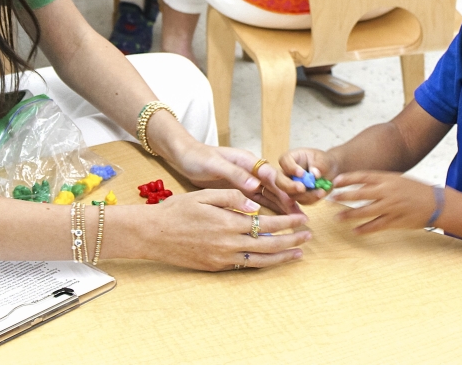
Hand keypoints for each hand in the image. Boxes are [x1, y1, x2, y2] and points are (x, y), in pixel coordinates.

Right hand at [145, 188, 310, 270]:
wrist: (153, 234)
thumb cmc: (176, 210)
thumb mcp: (204, 195)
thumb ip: (232, 197)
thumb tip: (256, 205)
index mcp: (228, 223)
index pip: (267, 225)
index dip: (287, 223)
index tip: (302, 220)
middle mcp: (228, 244)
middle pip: (269, 245)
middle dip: (292, 240)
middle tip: (308, 236)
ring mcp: (222, 258)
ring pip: (260, 260)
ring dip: (282, 257)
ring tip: (298, 254)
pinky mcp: (216, 267)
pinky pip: (245, 266)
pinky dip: (262, 263)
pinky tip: (271, 259)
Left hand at [168, 140, 301, 213]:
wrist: (184, 156)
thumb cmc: (198, 157)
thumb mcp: (215, 164)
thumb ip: (235, 174)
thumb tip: (255, 185)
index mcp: (248, 161)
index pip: (271, 174)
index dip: (285, 184)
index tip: (298, 194)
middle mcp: (250, 171)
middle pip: (274, 186)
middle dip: (289, 200)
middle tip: (302, 216)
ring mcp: (246, 181)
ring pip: (269, 195)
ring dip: (282, 207)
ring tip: (295, 222)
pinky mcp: (239, 191)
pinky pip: (258, 202)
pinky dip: (268, 211)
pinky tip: (276, 222)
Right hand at [275, 148, 338, 203]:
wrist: (330, 171)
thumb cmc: (323, 161)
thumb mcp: (324, 159)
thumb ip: (319, 165)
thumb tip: (314, 174)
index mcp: (292, 158)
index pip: (284, 161)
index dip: (290, 168)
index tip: (302, 173)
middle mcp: (288, 172)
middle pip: (279, 180)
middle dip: (289, 186)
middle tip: (302, 188)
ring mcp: (291, 185)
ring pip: (291, 194)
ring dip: (306, 195)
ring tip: (321, 192)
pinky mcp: (298, 196)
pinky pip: (302, 200)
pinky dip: (312, 199)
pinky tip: (321, 193)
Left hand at [330, 171, 440, 233]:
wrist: (436, 203)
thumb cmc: (415, 189)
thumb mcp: (397, 179)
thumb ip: (380, 181)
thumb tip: (359, 184)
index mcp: (388, 179)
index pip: (363, 176)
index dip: (348, 179)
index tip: (335, 181)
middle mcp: (388, 192)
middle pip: (360, 194)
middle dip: (343, 196)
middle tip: (329, 199)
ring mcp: (391, 207)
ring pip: (366, 211)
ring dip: (350, 215)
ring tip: (337, 218)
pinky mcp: (396, 221)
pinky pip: (377, 225)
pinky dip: (365, 229)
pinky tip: (355, 231)